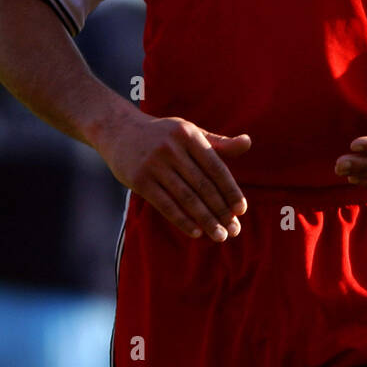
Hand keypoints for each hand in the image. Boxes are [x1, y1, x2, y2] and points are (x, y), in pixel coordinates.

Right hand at [99, 111, 250, 241]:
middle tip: (234, 230)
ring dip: (205, 220)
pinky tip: (196, 232)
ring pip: (186, 198)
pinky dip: (182, 220)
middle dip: (220, 210)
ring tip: (219, 236)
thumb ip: (219, 143)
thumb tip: (248, 143)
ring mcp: (154, 164)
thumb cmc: (163, 134)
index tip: (241, 210)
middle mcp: (172, 148)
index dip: (230, 190)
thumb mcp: (189, 131)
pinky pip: (165, 204)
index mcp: (189, 135)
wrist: (119, 130)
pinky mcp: (139, 180)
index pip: (216, 167)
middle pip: (202, 186)